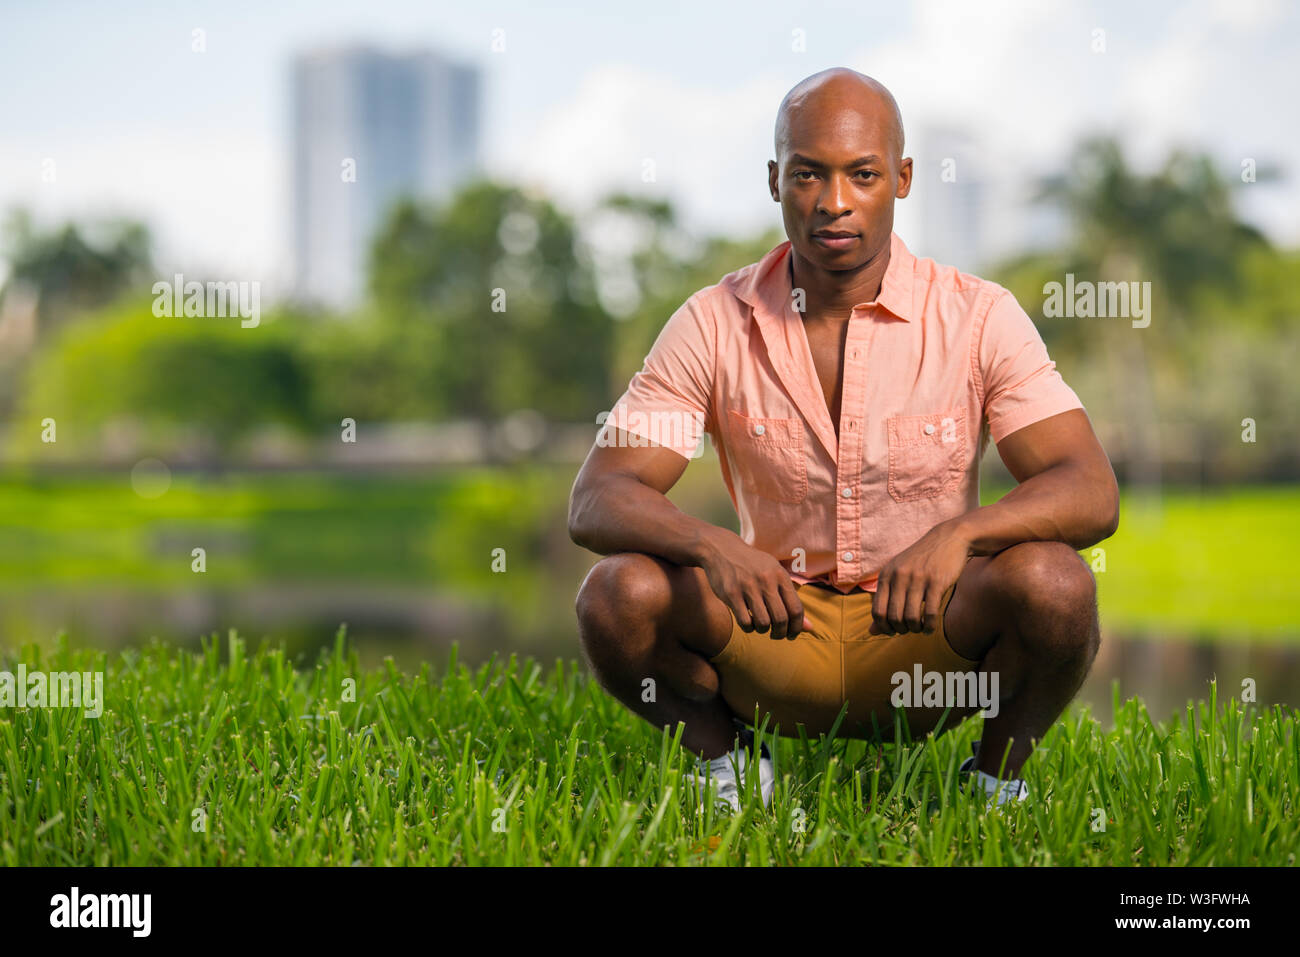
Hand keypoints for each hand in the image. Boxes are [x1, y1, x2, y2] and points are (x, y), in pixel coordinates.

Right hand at [697, 527, 804, 639]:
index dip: (797, 627)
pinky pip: (745, 621)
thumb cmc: (752, 565)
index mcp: (780, 575)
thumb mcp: (774, 575)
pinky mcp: (731, 593)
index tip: (792, 634)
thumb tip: (809, 628)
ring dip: (763, 630)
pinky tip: (748, 622)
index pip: (796, 609)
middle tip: (776, 635)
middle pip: (781, 619)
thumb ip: (790, 600)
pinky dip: (749, 628)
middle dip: (781, 633)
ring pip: (763, 623)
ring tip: (760, 626)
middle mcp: (766, 580)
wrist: (721, 549)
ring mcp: (748, 587)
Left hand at [869, 521, 971, 635]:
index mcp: (886, 575)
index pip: (877, 611)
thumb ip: (885, 603)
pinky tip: (931, 628)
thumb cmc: (920, 562)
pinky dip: (930, 626)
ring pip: (912, 617)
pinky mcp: (937, 582)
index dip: (884, 627)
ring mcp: (918, 578)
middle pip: (894, 617)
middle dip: (901, 630)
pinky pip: (931, 613)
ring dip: (916, 629)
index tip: (893, 631)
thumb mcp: (898, 577)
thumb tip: (871, 632)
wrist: (948, 539)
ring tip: (920, 628)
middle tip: (909, 630)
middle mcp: (899, 576)